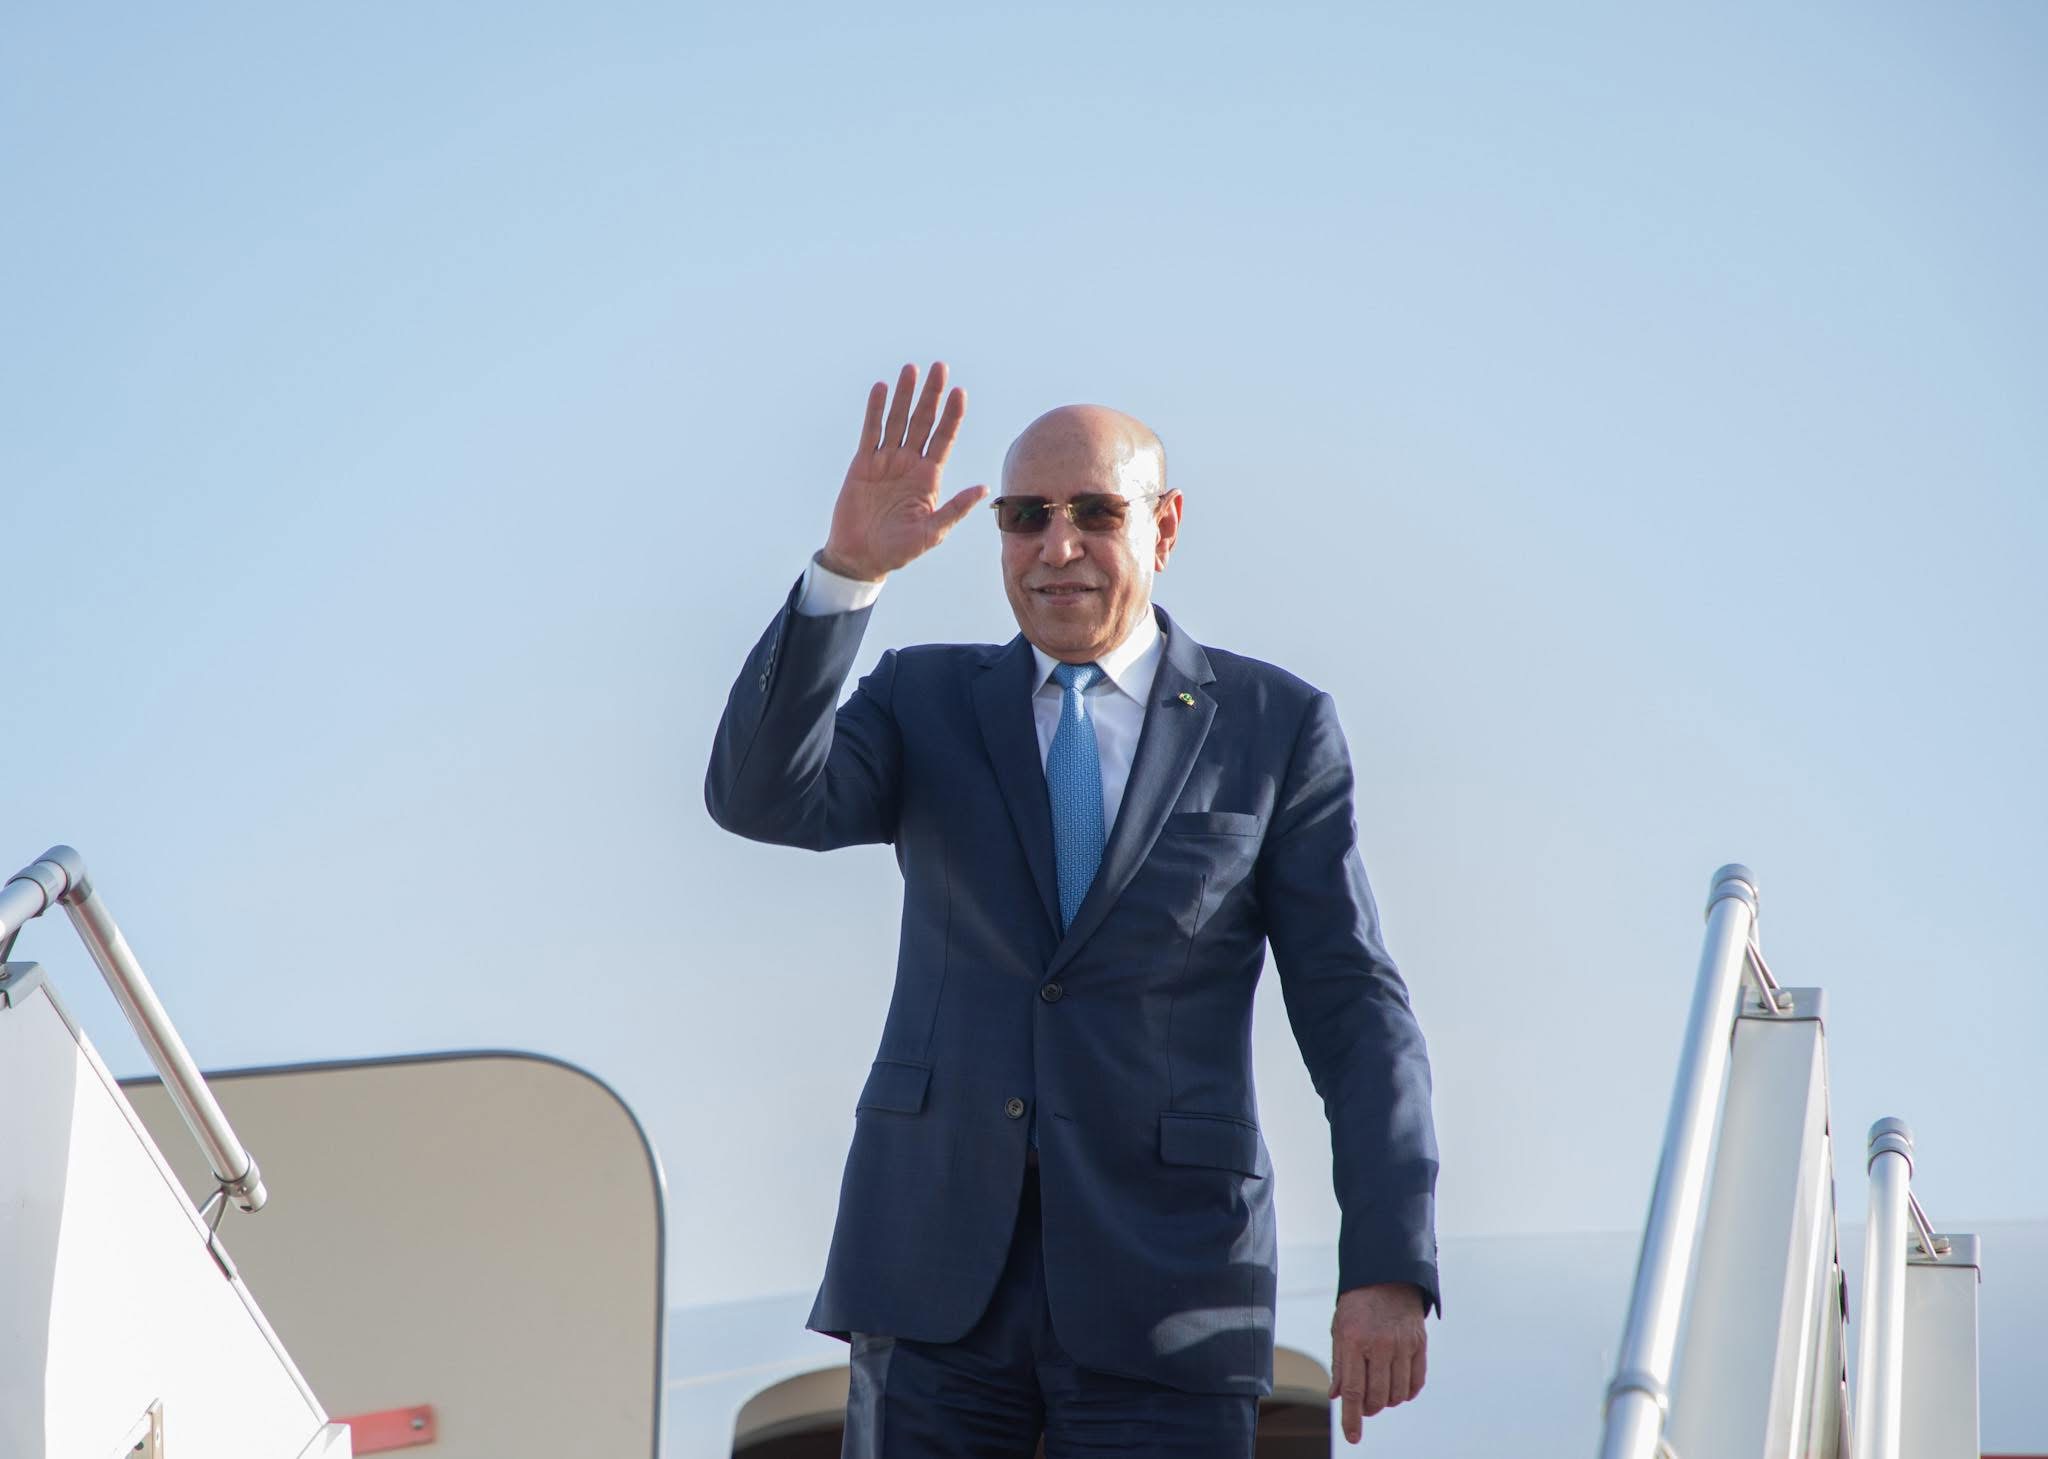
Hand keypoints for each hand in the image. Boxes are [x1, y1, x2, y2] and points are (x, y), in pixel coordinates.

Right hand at [819, 361, 986, 581]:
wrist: (862, 557)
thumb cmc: (899, 549)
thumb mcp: (932, 533)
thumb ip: (955, 509)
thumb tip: (983, 489)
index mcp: (929, 477)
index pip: (944, 438)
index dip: (952, 416)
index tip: (960, 393)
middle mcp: (909, 463)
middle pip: (923, 421)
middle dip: (931, 395)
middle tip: (939, 367)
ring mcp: (886, 461)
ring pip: (897, 421)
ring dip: (904, 395)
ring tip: (911, 369)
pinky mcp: (863, 464)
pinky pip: (870, 432)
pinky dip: (875, 410)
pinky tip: (881, 388)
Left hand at [1329, 1282, 1427, 1442]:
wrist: (1387, 1276)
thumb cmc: (1358, 1305)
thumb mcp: (1339, 1330)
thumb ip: (1339, 1365)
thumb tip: (1337, 1396)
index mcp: (1353, 1340)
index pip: (1353, 1390)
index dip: (1352, 1418)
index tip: (1353, 1437)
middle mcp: (1378, 1344)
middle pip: (1376, 1397)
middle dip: (1369, 1408)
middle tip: (1365, 1402)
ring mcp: (1401, 1344)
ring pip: (1397, 1394)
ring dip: (1387, 1401)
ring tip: (1380, 1391)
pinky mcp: (1419, 1343)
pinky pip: (1416, 1382)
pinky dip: (1407, 1392)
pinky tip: (1398, 1387)